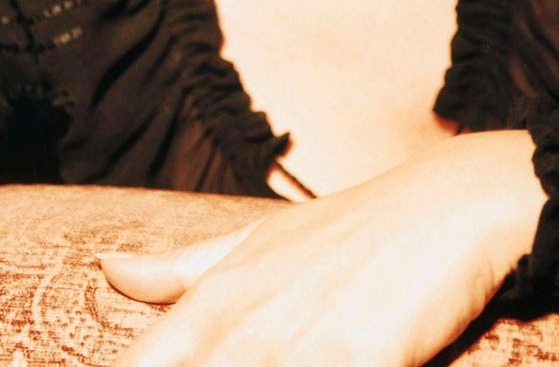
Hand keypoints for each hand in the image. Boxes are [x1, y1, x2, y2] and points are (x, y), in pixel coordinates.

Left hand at [101, 132, 547, 366]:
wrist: (451, 207)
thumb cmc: (353, 232)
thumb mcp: (259, 242)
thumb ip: (182, 268)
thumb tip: (107, 267)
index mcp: (214, 303)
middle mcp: (246, 328)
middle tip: (238, 364)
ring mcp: (301, 347)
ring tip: (287, 362)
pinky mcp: (361, 359)